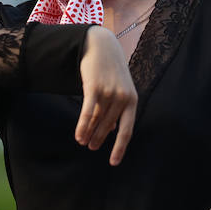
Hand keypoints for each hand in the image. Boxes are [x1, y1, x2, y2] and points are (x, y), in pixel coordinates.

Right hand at [75, 26, 137, 164]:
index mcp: (132, 100)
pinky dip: (82, 126)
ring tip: (83, 142)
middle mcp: (123, 98)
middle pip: (108, 127)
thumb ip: (118, 110)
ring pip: (97, 121)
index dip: (120, 148)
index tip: (113, 162)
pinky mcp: (95, 88)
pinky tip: (78, 136)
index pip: (127, 130)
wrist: (101, 46)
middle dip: (99, 139)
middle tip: (91, 148)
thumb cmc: (111, 71)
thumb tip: (113, 132)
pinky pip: (88, 112)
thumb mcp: (120, 89)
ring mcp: (109, 92)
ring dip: (89, 134)